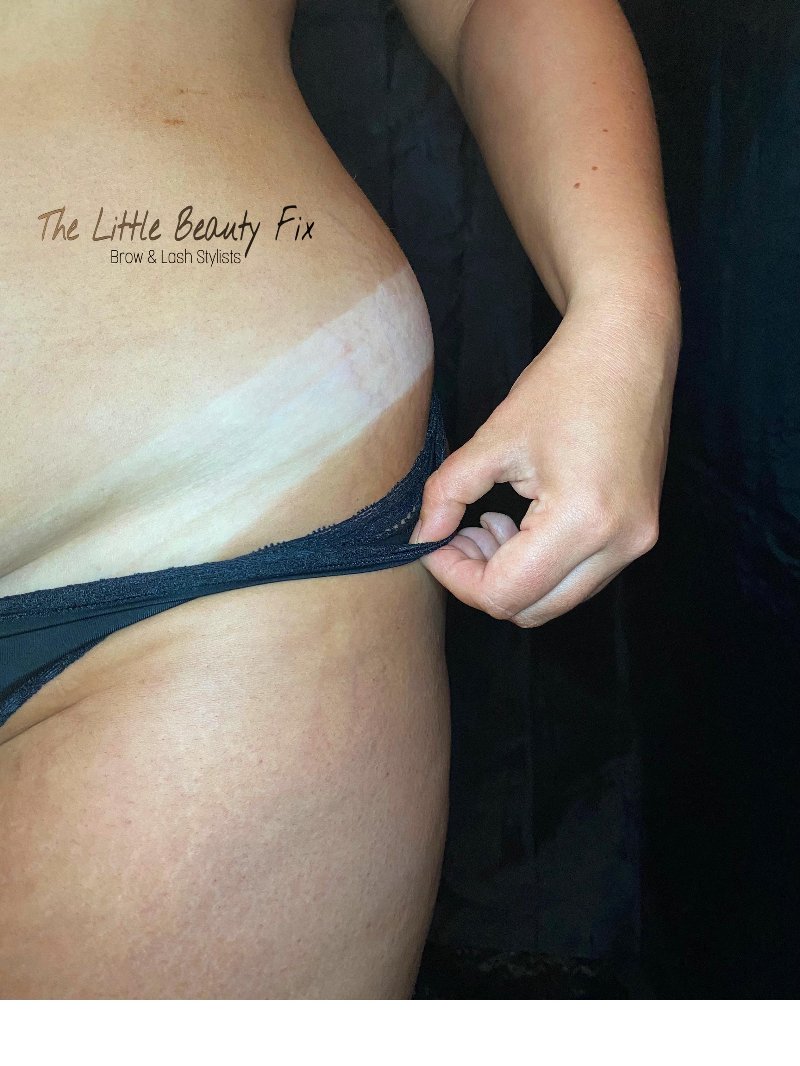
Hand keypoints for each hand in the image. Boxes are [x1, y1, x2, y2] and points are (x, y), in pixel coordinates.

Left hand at [410, 292, 680, 626]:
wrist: (630, 346)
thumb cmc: (565, 382)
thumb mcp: (494, 439)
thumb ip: (448, 493)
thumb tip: (422, 536)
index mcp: (582, 521)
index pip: (504, 592)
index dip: (456, 576)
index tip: (434, 541)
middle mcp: (619, 544)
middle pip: (531, 609)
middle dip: (482, 580)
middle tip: (458, 534)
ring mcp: (637, 543)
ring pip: (556, 600)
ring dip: (512, 575)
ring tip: (488, 521)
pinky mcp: (641, 534)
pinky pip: (579, 577)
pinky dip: (542, 565)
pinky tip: (521, 521)